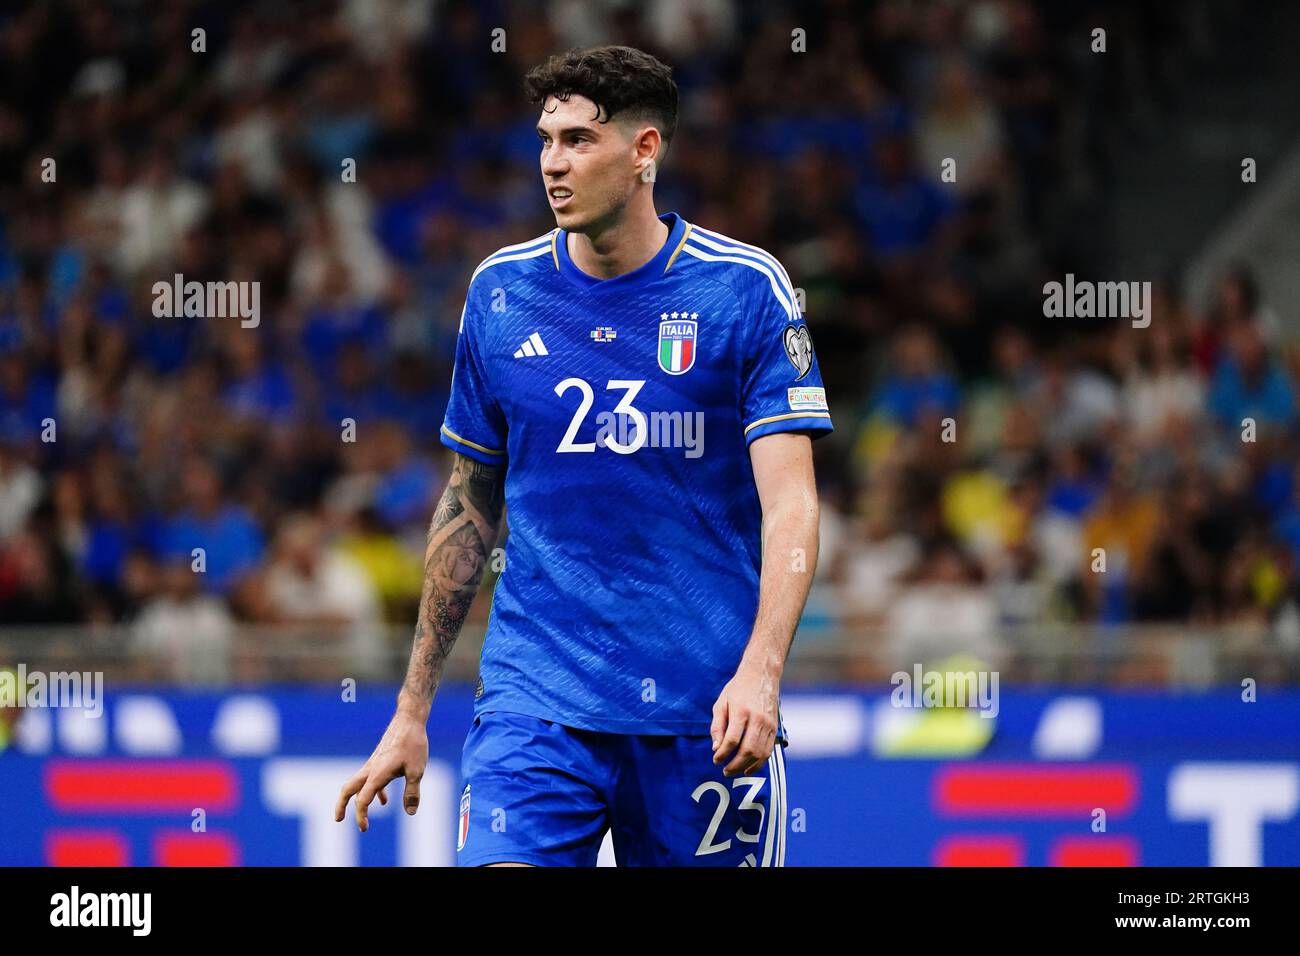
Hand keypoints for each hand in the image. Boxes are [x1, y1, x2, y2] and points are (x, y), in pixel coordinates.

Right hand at [335, 709, 428, 831]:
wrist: (409, 720)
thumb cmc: (413, 743)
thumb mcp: (417, 770)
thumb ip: (412, 793)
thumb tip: (410, 813)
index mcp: (376, 774)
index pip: (362, 799)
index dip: (361, 815)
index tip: (364, 828)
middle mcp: (370, 769)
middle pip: (348, 789)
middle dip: (341, 805)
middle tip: (337, 820)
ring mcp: (374, 763)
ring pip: (358, 783)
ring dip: (355, 799)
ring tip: (360, 815)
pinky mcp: (380, 760)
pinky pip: (371, 779)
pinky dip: (373, 792)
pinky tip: (384, 801)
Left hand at [710, 658, 780, 776]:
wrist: (761, 675)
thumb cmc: (737, 689)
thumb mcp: (721, 703)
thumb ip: (717, 726)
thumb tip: (716, 748)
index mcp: (741, 711)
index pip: (732, 739)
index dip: (723, 754)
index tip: (716, 760)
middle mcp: (757, 718)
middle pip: (747, 749)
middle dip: (735, 764)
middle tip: (725, 771)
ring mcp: (768, 724)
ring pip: (760, 753)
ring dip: (747, 766)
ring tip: (735, 771)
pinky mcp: (775, 728)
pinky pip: (768, 750)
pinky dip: (759, 762)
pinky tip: (749, 767)